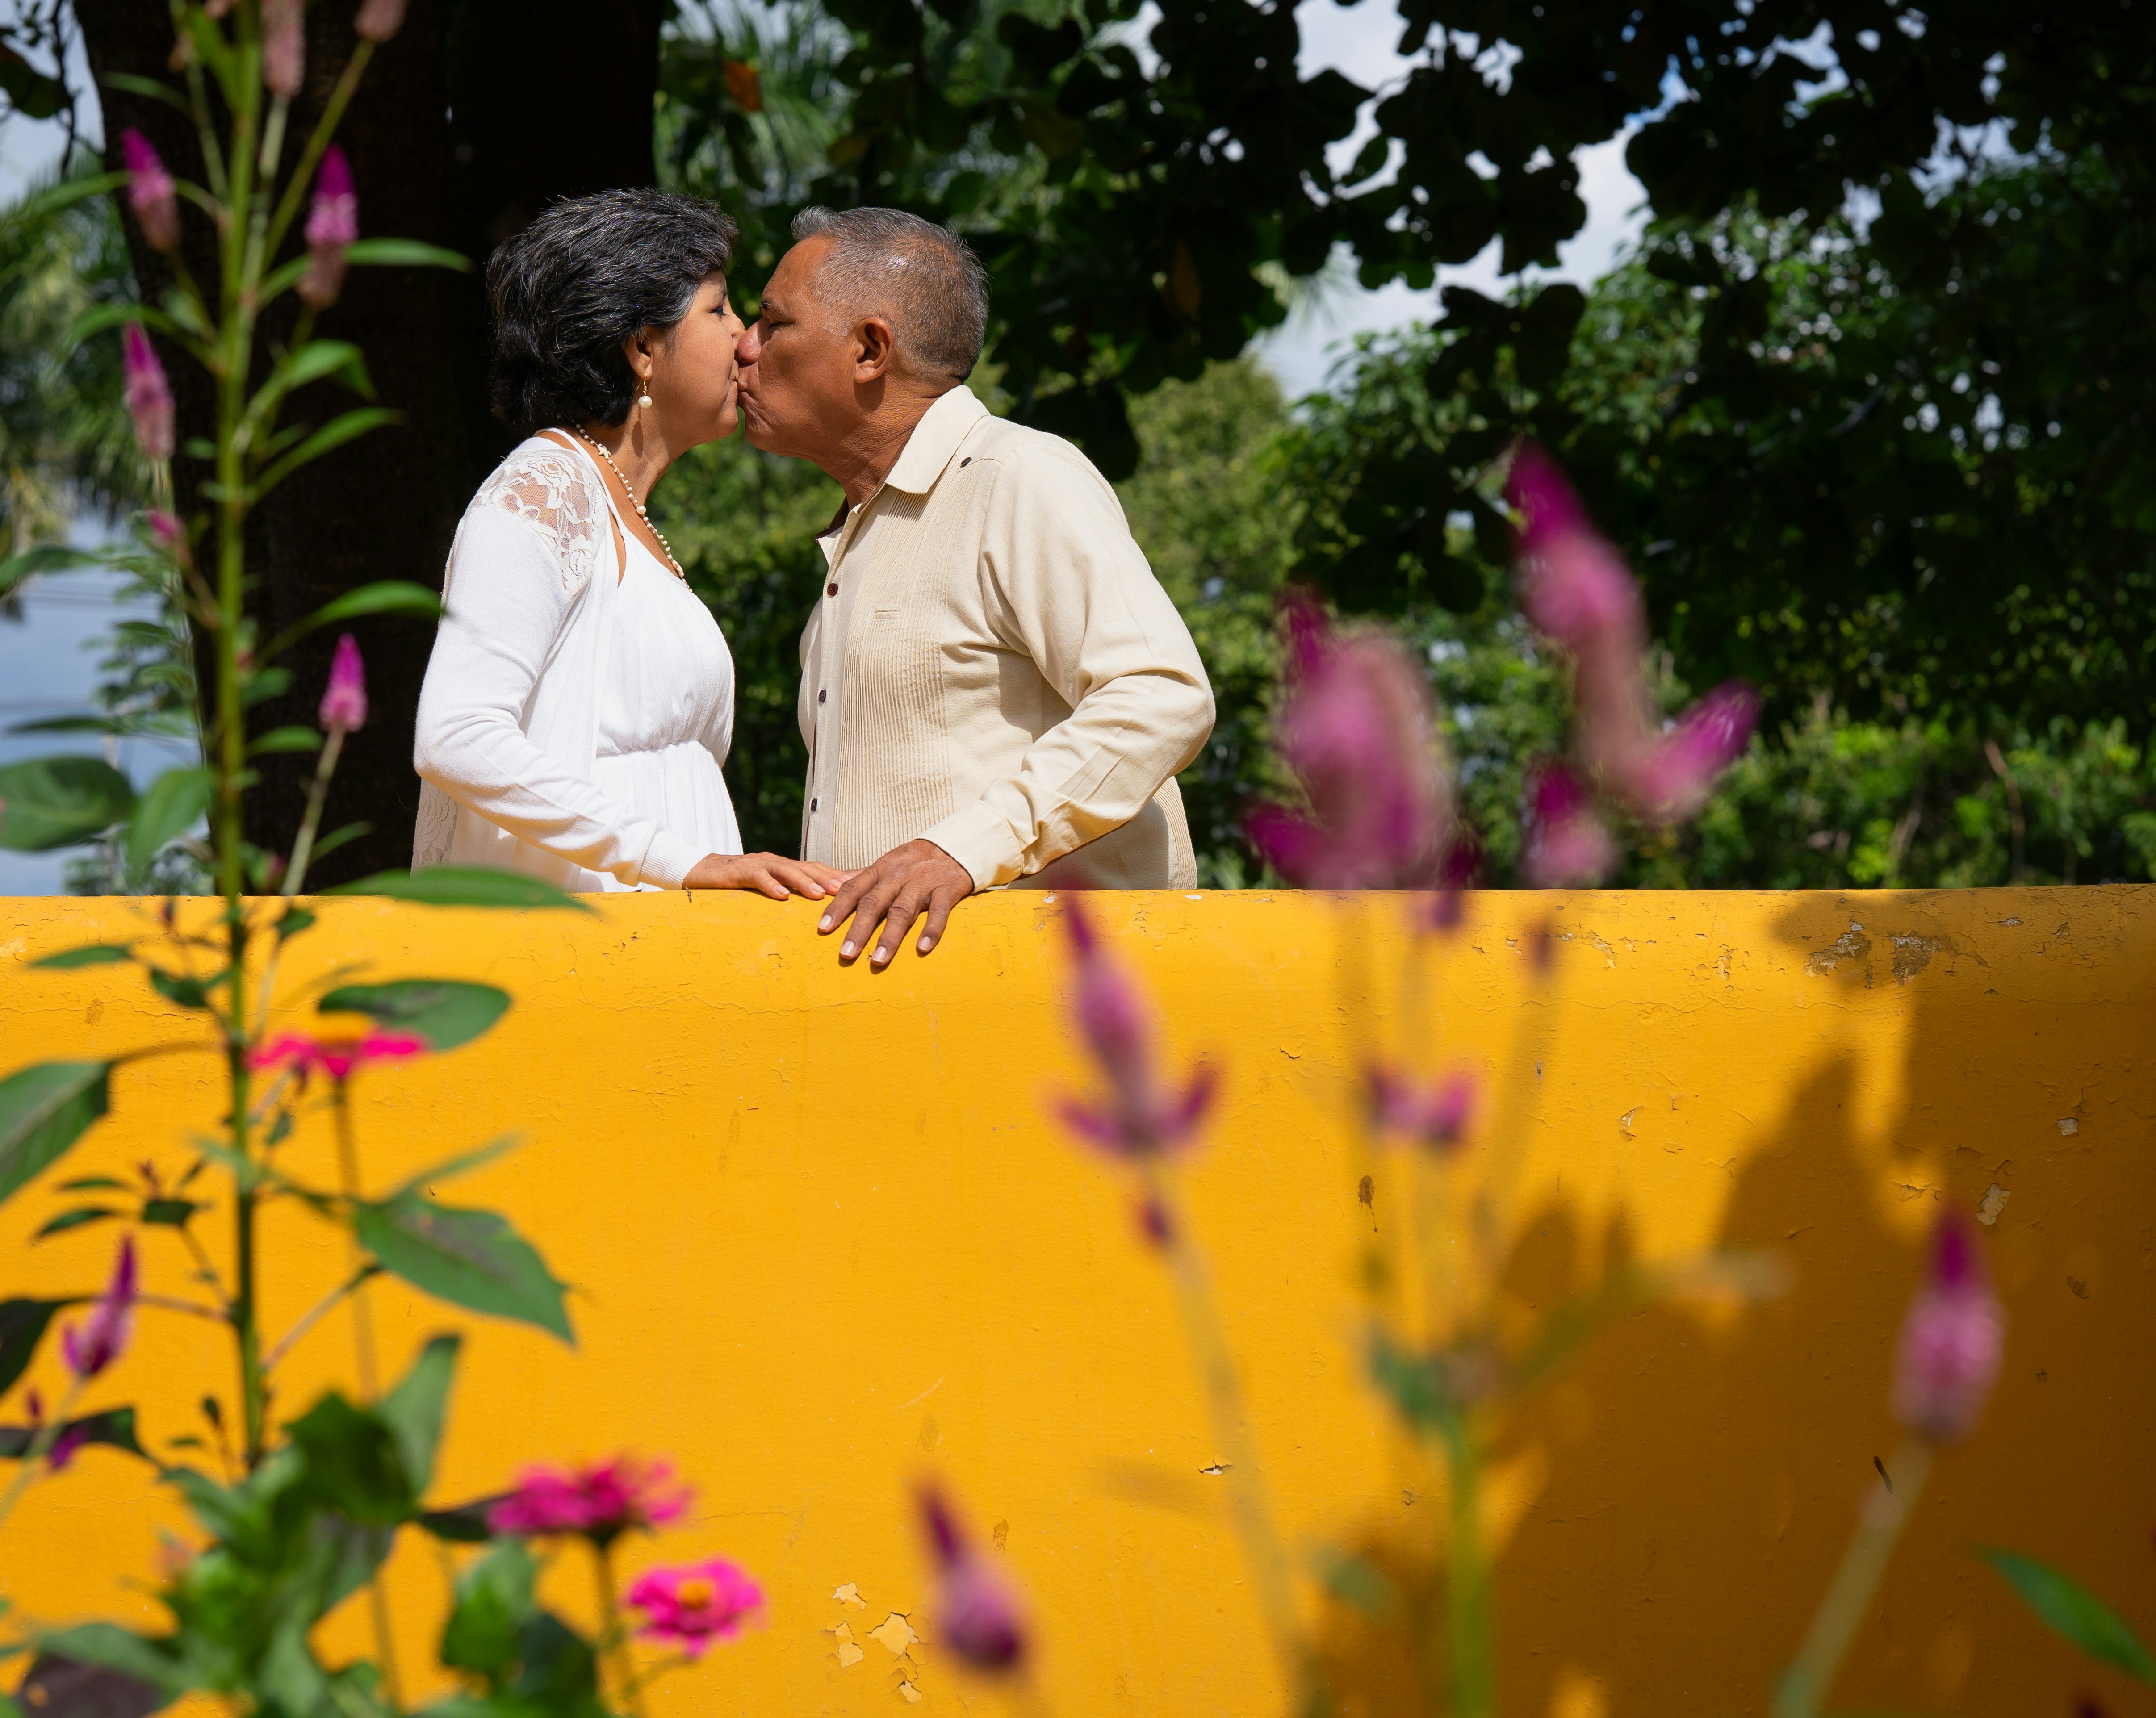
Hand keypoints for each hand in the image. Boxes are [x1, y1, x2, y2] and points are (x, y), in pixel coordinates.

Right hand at [682, 851, 851, 900]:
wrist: (699, 871)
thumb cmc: (738, 884)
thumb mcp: (768, 888)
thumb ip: (791, 892)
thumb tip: (819, 907)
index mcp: (785, 866)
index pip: (818, 869)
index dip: (840, 876)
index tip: (863, 886)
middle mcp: (775, 862)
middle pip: (807, 867)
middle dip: (830, 878)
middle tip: (851, 890)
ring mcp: (757, 864)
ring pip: (786, 870)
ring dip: (805, 881)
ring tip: (821, 894)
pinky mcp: (738, 872)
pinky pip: (757, 877)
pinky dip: (770, 885)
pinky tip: (782, 896)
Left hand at [816, 838, 973, 963]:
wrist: (953, 847)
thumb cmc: (914, 860)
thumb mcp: (887, 863)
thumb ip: (862, 877)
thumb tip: (833, 887)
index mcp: (881, 870)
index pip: (854, 888)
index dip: (838, 908)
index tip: (823, 928)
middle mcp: (898, 876)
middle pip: (875, 903)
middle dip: (859, 929)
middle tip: (846, 954)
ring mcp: (923, 884)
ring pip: (903, 910)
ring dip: (890, 936)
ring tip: (878, 959)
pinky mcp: (947, 890)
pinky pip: (939, 911)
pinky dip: (931, 929)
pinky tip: (922, 948)